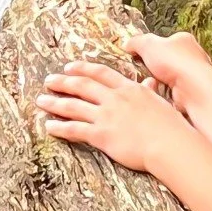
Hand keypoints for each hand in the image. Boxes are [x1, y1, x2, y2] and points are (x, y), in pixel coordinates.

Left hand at [37, 59, 174, 173]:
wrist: (170, 144)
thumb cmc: (171, 126)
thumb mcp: (160, 103)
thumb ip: (150, 92)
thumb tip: (150, 83)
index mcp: (129, 89)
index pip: (100, 73)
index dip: (82, 68)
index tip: (69, 66)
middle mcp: (114, 98)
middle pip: (82, 86)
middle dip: (63, 82)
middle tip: (48, 80)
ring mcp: (106, 116)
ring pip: (73, 106)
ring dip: (55, 102)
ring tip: (41, 100)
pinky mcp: (101, 135)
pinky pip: (75, 129)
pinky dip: (59, 127)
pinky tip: (48, 126)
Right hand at [128, 29, 211, 119]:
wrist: (195, 90)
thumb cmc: (179, 63)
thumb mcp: (149, 44)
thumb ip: (136, 42)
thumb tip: (128, 43)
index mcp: (183, 40)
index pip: (162, 42)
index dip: (147, 48)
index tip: (136, 54)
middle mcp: (190, 57)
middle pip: (163, 62)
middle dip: (151, 69)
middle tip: (142, 72)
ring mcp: (191, 77)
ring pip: (164, 80)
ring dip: (155, 83)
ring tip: (150, 84)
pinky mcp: (189, 94)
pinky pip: (168, 95)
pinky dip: (161, 95)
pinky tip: (159, 94)